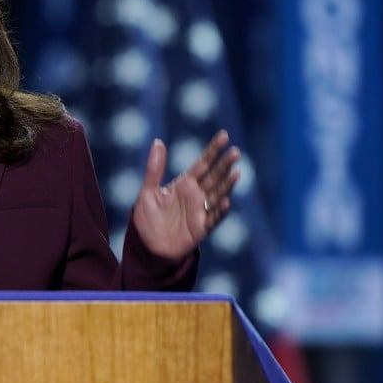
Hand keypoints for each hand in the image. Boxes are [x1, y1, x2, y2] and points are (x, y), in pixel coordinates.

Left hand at [131, 130, 240, 259]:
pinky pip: (213, 218)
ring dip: (227, 184)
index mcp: (185, 184)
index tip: (224, 135)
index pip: (203, 163)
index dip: (213, 150)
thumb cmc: (147, 218)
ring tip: (235, 172)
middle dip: (224, 165)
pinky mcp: (201, 228)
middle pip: (214, 176)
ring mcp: (200, 211)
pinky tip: (226, 200)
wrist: (147, 246)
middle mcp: (196, 195)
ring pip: (218, 194)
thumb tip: (157, 141)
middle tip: (235, 151)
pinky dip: (220, 210)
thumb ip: (154, 169)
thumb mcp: (148, 191)